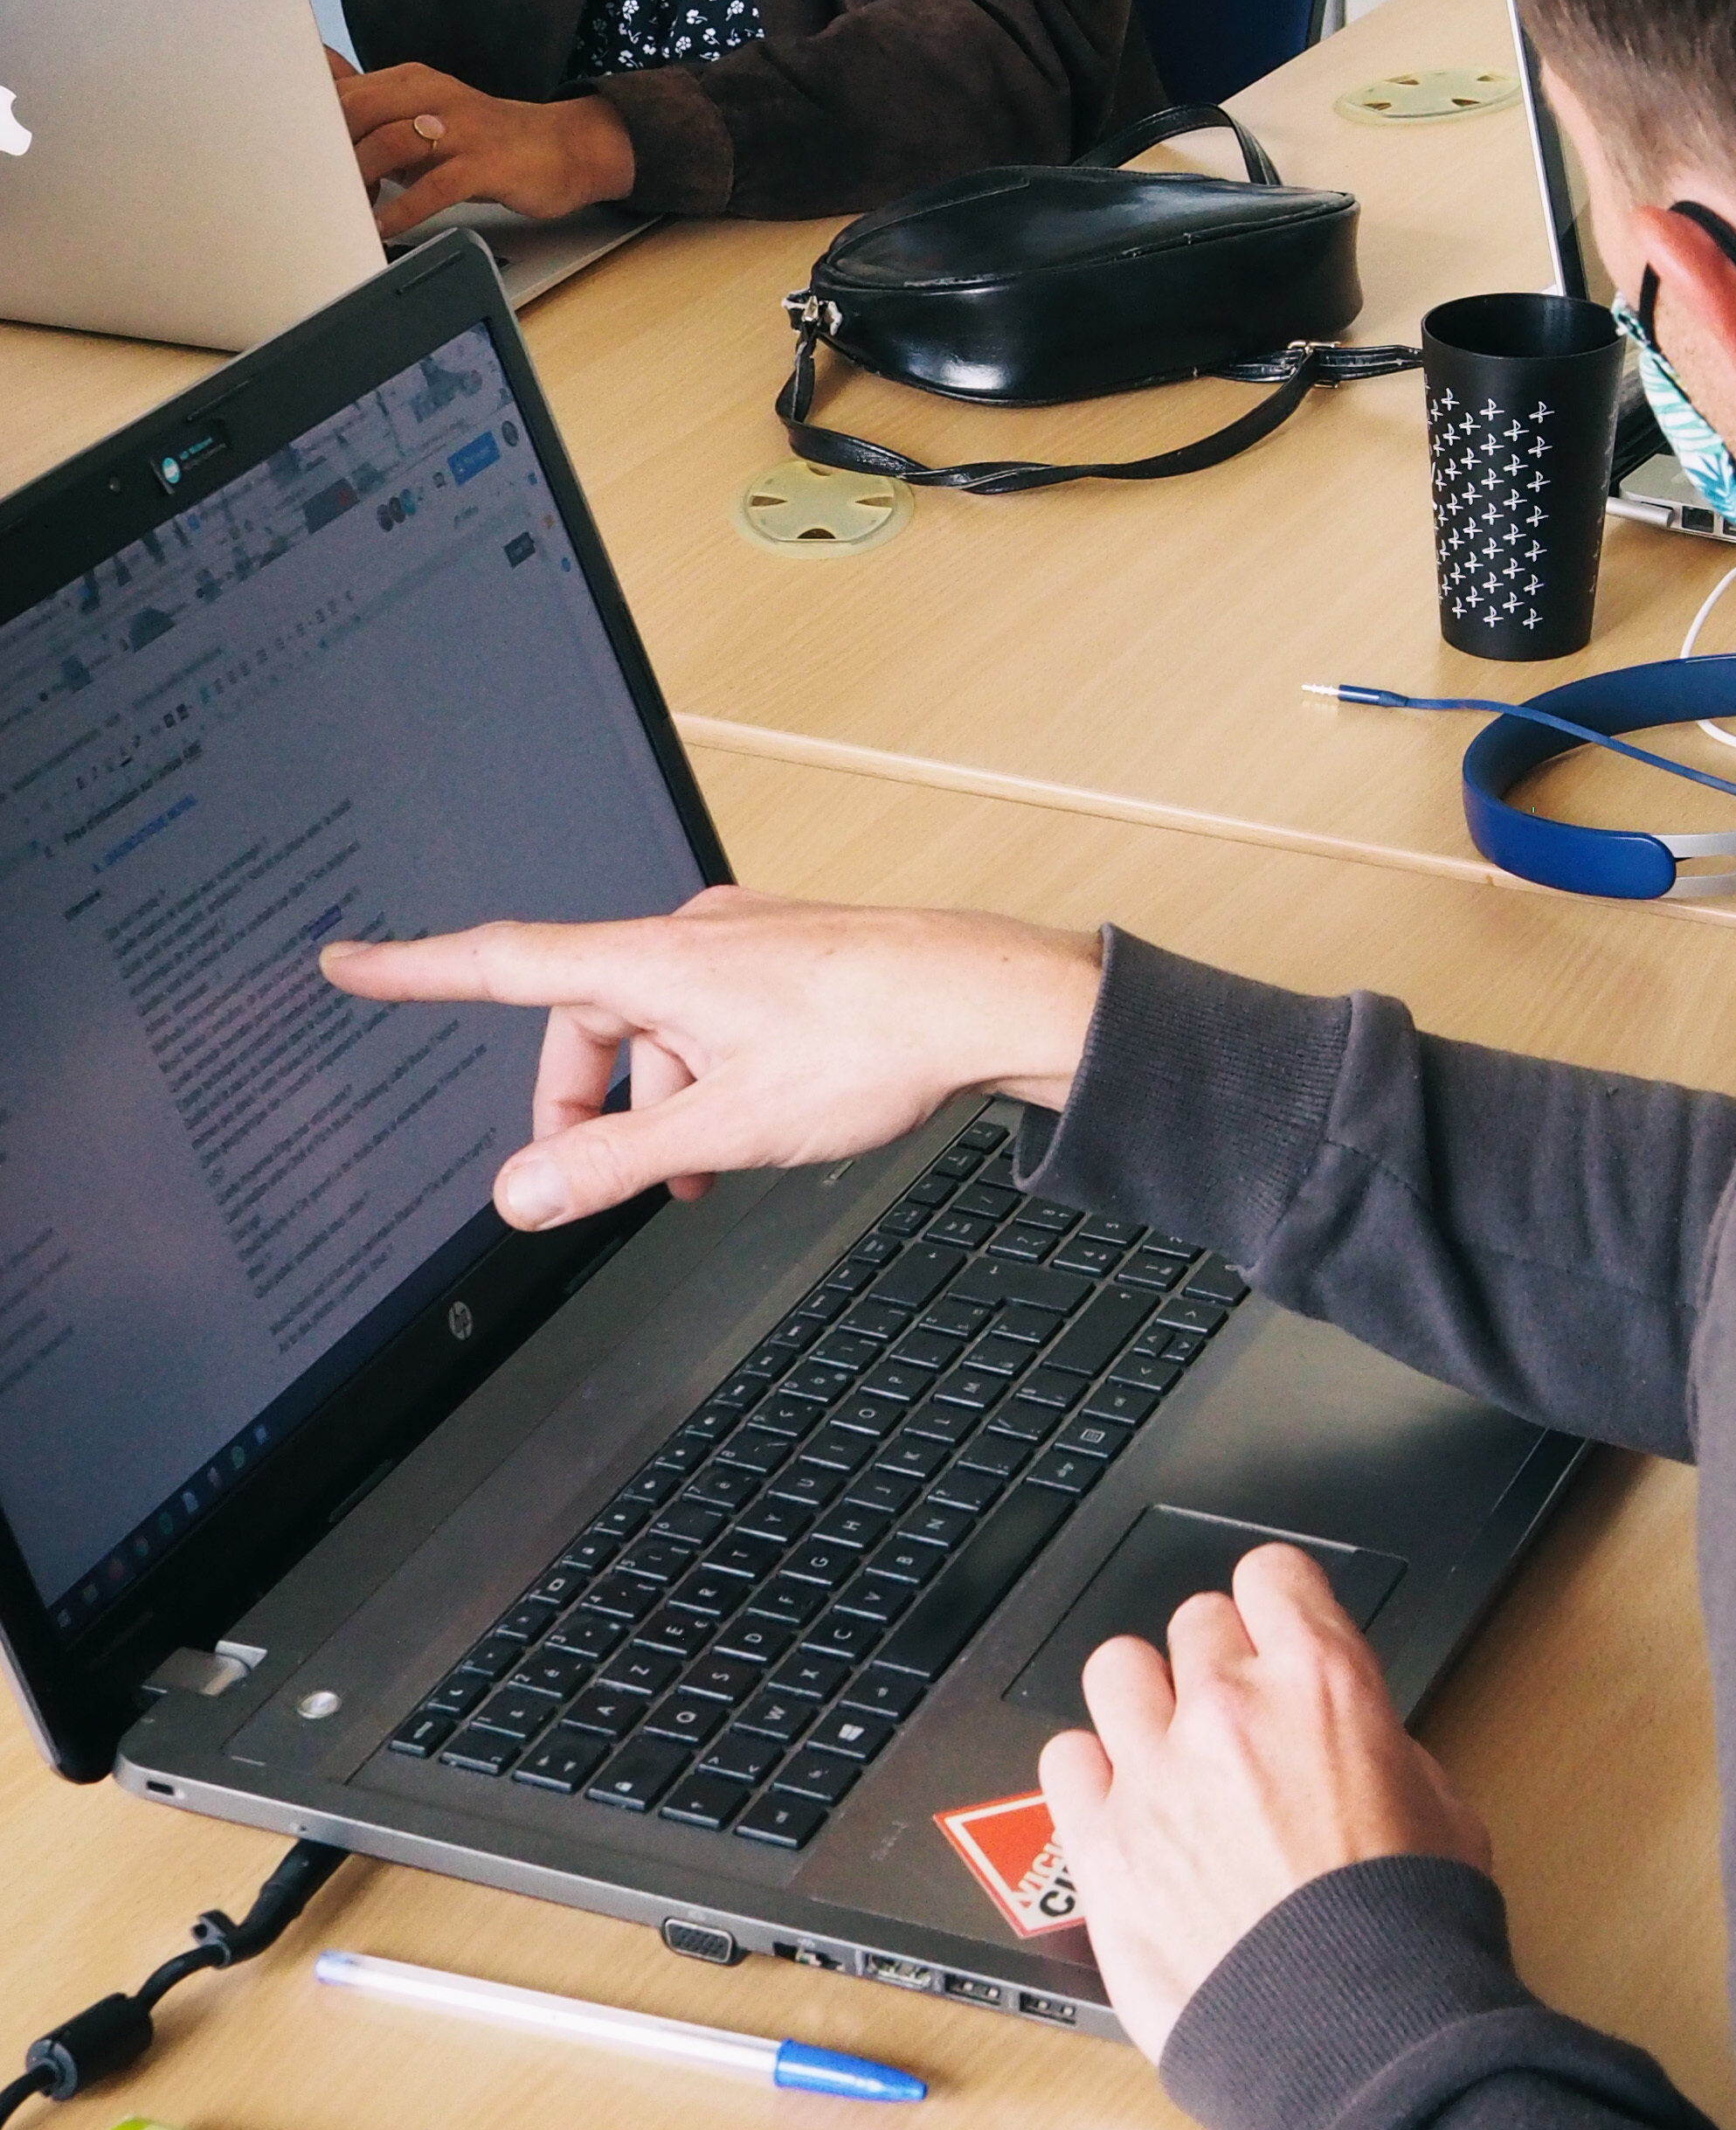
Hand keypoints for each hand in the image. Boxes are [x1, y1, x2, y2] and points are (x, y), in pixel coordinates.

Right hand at [318, 886, 1104, 1224]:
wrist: (992, 1000)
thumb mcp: (726, 1126)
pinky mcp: (790, 956)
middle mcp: (692, 936)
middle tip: (606, 1179)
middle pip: (585, 1018)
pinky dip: (707, 1074)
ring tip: (705, 1170)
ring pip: (657, 1026)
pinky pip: (711, 1017)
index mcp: (655, 962)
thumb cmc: (876, 1042)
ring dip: (659, 1100)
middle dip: (583, 1102)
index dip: (415, 970)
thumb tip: (519, 1193)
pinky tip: (753, 1126)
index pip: (502, 960)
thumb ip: (613, 1162)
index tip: (348, 964)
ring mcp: (745, 942)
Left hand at [338, 62, 637, 234]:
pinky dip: (404, 209)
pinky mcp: (486, 162)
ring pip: (391, 143)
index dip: (310, 127)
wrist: (560, 148)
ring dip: (359, 181)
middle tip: (313, 187)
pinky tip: (386, 226)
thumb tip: (315, 82)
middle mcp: (433, 96)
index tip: (293, 161)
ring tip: (347, 210)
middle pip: (358, 109)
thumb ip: (373, 103)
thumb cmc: (481, 139)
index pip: (342, 91)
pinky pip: (436, 186)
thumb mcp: (422, 113)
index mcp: (410, 81)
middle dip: (328, 151)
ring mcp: (462, 128)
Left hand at [1039, 1542, 1491, 2061]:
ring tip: (1168, 1753)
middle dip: (1218, 1664)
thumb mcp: (1441, 1807)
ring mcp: (1157, 1772)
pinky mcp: (1103, 1845)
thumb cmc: (1406, 1936)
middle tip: (1236, 1719)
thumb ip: (1380, 1748)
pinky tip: (1121, 1805)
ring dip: (1145, 1703)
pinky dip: (1089, 1774)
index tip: (1274, 1628)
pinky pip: (1063, 1758)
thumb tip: (1350, 1741)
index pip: (1271, 1574)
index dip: (1276, 1602)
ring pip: (1117, 1667)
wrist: (1354, 2035)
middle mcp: (1231, 1709)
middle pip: (1195, 1622)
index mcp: (1323, 1684)